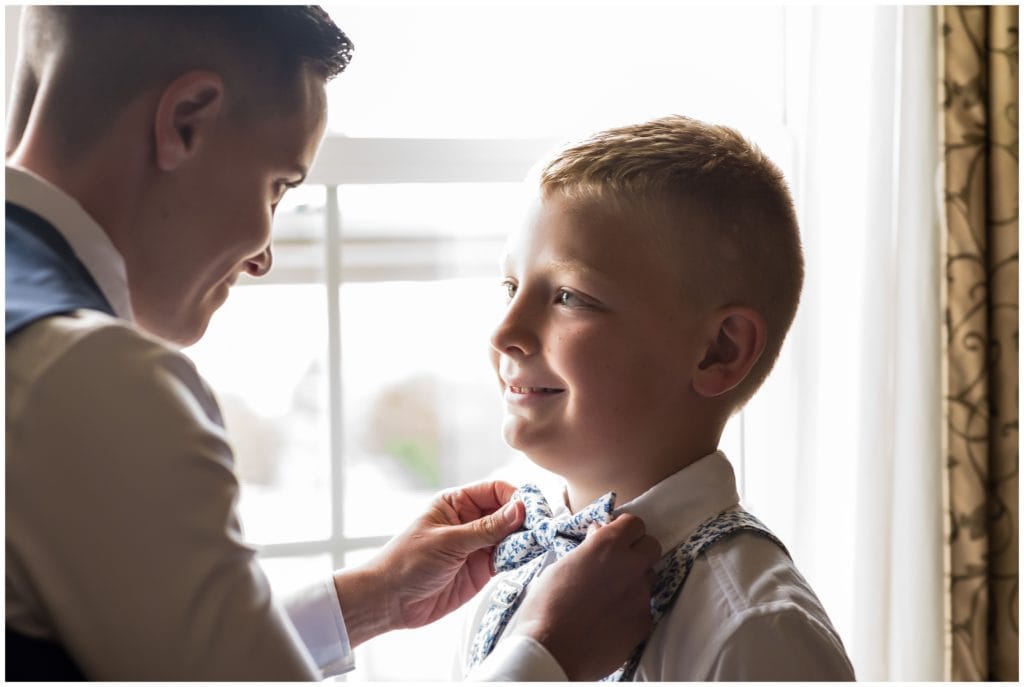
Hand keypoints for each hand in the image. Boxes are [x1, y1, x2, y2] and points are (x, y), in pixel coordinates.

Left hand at [332, 480, 524, 646]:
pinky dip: (520, 557)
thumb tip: (520, 509)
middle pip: (508, 512)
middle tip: (543, 527)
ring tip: (539, 543)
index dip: (515, 496)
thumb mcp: (448, 542)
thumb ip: (486, 528)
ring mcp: (477, 546)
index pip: (495, 490)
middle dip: (525, 518)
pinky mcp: (482, 569)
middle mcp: (470, 521)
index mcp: (456, 504)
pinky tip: (528, 557)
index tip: (532, 508)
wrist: (389, 602)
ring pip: (512, 536)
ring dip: (526, 538)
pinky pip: (508, 558)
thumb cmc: (407, 562)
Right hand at [509, 514, 660, 680]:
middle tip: (619, 562)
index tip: (616, 538)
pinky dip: (631, 610)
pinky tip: (610, 619)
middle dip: (638, 551)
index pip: (635, 523)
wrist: (551, 650)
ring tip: (610, 595)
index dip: (625, 530)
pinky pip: (644, 608)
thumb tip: (597, 536)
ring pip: (649, 578)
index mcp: (607, 545)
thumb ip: (588, 549)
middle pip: (652, 546)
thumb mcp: (561, 566)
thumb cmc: (545, 606)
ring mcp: (641, 595)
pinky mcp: (644, 622)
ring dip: (635, 580)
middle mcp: (630, 566)